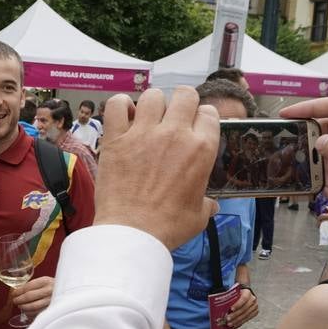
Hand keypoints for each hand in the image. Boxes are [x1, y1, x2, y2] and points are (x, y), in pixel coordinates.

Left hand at [9, 275, 53, 315]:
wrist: (70, 292)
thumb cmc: (54, 287)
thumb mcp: (45, 281)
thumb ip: (33, 285)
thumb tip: (18, 290)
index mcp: (45, 281)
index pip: (28, 286)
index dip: (18, 291)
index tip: (13, 293)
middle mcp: (49, 290)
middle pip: (29, 296)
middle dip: (19, 299)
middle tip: (14, 301)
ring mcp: (51, 301)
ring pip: (33, 306)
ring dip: (24, 307)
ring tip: (20, 306)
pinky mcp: (52, 309)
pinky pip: (38, 313)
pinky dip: (30, 313)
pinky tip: (27, 311)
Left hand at [98, 88, 217, 249]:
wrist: (133, 234)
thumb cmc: (168, 227)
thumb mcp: (198, 215)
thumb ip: (206, 203)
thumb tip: (211, 205)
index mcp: (201, 149)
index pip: (208, 113)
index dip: (201, 119)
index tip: (194, 128)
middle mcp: (175, 134)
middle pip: (185, 94)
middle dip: (181, 103)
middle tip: (173, 118)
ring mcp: (144, 133)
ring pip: (153, 96)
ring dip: (152, 105)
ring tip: (147, 119)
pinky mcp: (116, 139)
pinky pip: (117, 105)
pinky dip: (120, 105)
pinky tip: (124, 116)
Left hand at [223, 288, 257, 328]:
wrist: (245, 296)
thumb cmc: (237, 295)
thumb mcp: (234, 293)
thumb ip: (229, 297)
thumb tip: (220, 302)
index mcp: (247, 292)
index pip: (243, 298)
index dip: (238, 304)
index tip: (231, 309)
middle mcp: (253, 299)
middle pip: (244, 308)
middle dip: (235, 314)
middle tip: (227, 318)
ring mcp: (255, 306)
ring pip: (246, 315)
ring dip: (237, 320)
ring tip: (229, 323)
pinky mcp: (255, 312)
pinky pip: (247, 318)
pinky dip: (240, 322)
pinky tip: (234, 324)